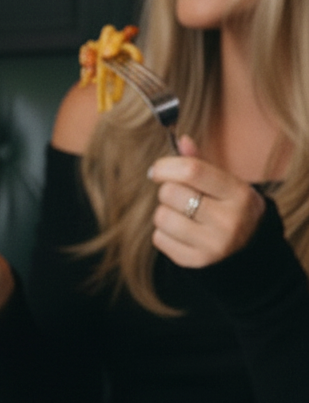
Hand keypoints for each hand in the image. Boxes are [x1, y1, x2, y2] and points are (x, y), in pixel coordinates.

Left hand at [147, 135, 265, 267]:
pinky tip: (182, 233)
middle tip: (178, 196)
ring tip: (182, 215)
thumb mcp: (223, 182)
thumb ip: (200, 162)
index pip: (192, 171)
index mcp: (238, 193)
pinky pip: (158, 239)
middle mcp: (229, 220)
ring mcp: (212, 244)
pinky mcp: (195, 261)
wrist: (246, 247)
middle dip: (167, 191)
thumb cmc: (227, 205)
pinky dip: (163, 233)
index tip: (157, 169)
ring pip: (161, 218)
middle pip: (170, 194)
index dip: (166, 166)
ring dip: (164, 213)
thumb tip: (180, 140)